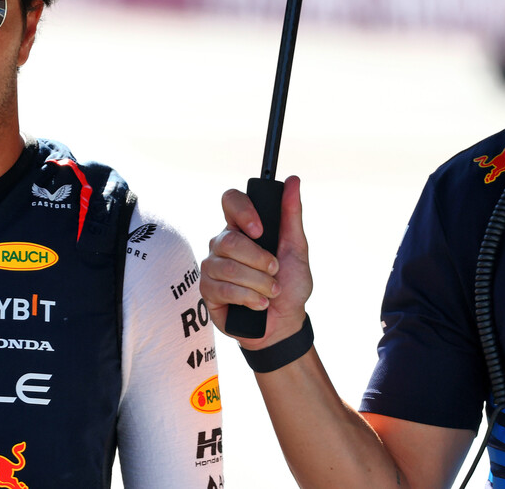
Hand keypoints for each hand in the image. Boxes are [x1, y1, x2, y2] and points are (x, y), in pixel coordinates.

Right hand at [201, 175, 311, 348]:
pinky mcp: (207, 291)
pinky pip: (223, 288)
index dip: (243, 211)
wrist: (284, 323)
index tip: (261, 230)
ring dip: (258, 283)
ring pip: (228, 267)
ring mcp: (212, 267)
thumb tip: (294, 181)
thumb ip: (291, 215)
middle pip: (229, 240)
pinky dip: (248, 298)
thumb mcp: (297, 249)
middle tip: (275, 272)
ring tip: (271, 292)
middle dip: (259, 260)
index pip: (230, 200)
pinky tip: (259, 304)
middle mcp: (222, 244)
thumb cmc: (290, 285)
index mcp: (242, 228)